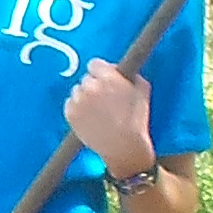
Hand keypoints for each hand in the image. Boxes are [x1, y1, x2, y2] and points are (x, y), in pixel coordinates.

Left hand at [64, 59, 154, 179]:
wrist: (124, 148)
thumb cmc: (136, 120)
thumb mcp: (142, 90)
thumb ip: (130, 75)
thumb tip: (121, 70)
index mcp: (108, 77)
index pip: (94, 64)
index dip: (100, 72)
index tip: (104, 80)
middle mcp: (90, 86)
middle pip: (86, 79)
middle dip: (94, 86)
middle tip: (103, 99)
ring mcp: (78, 101)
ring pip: (77, 92)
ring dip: (84, 98)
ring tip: (97, 112)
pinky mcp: (70, 114)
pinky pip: (70, 105)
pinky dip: (77, 110)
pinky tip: (89, 119)